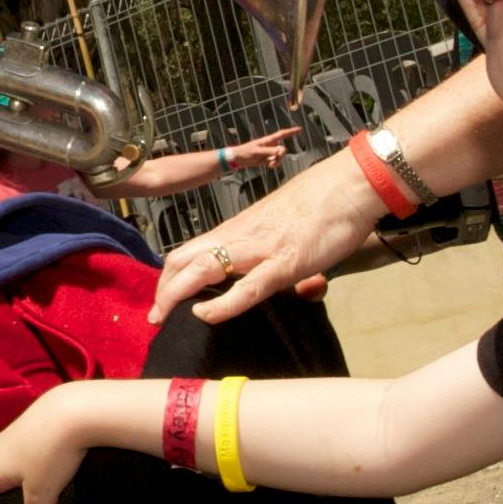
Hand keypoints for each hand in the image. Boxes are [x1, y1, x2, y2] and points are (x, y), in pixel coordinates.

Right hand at [0, 389, 94, 503]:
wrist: (75, 410)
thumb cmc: (48, 454)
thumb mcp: (42, 495)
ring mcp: (13, 437)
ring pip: (4, 464)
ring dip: (13, 484)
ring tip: (32, 501)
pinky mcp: (33, 429)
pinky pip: (26, 455)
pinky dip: (35, 472)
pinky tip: (60, 480)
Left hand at [148, 149, 384, 325]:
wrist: (348, 185)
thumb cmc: (321, 207)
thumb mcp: (287, 235)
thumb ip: (284, 261)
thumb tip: (303, 287)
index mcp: (236, 230)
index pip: (189, 251)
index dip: (170, 275)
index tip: (163, 299)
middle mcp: (238, 237)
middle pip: (183, 259)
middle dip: (162, 289)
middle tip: (154, 316)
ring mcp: (258, 249)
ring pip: (202, 269)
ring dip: (175, 294)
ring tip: (161, 318)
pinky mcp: (283, 263)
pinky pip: (247, 287)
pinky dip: (222, 304)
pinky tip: (205, 314)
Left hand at [228, 127, 298, 169]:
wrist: (238, 159)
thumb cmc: (246, 152)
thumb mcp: (258, 151)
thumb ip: (270, 151)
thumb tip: (281, 151)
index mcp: (268, 140)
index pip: (282, 134)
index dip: (291, 131)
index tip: (300, 129)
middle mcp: (270, 145)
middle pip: (283, 150)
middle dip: (280, 156)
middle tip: (273, 161)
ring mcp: (269, 152)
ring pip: (279, 157)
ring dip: (276, 162)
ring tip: (268, 164)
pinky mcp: (267, 159)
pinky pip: (275, 162)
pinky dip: (273, 165)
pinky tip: (267, 166)